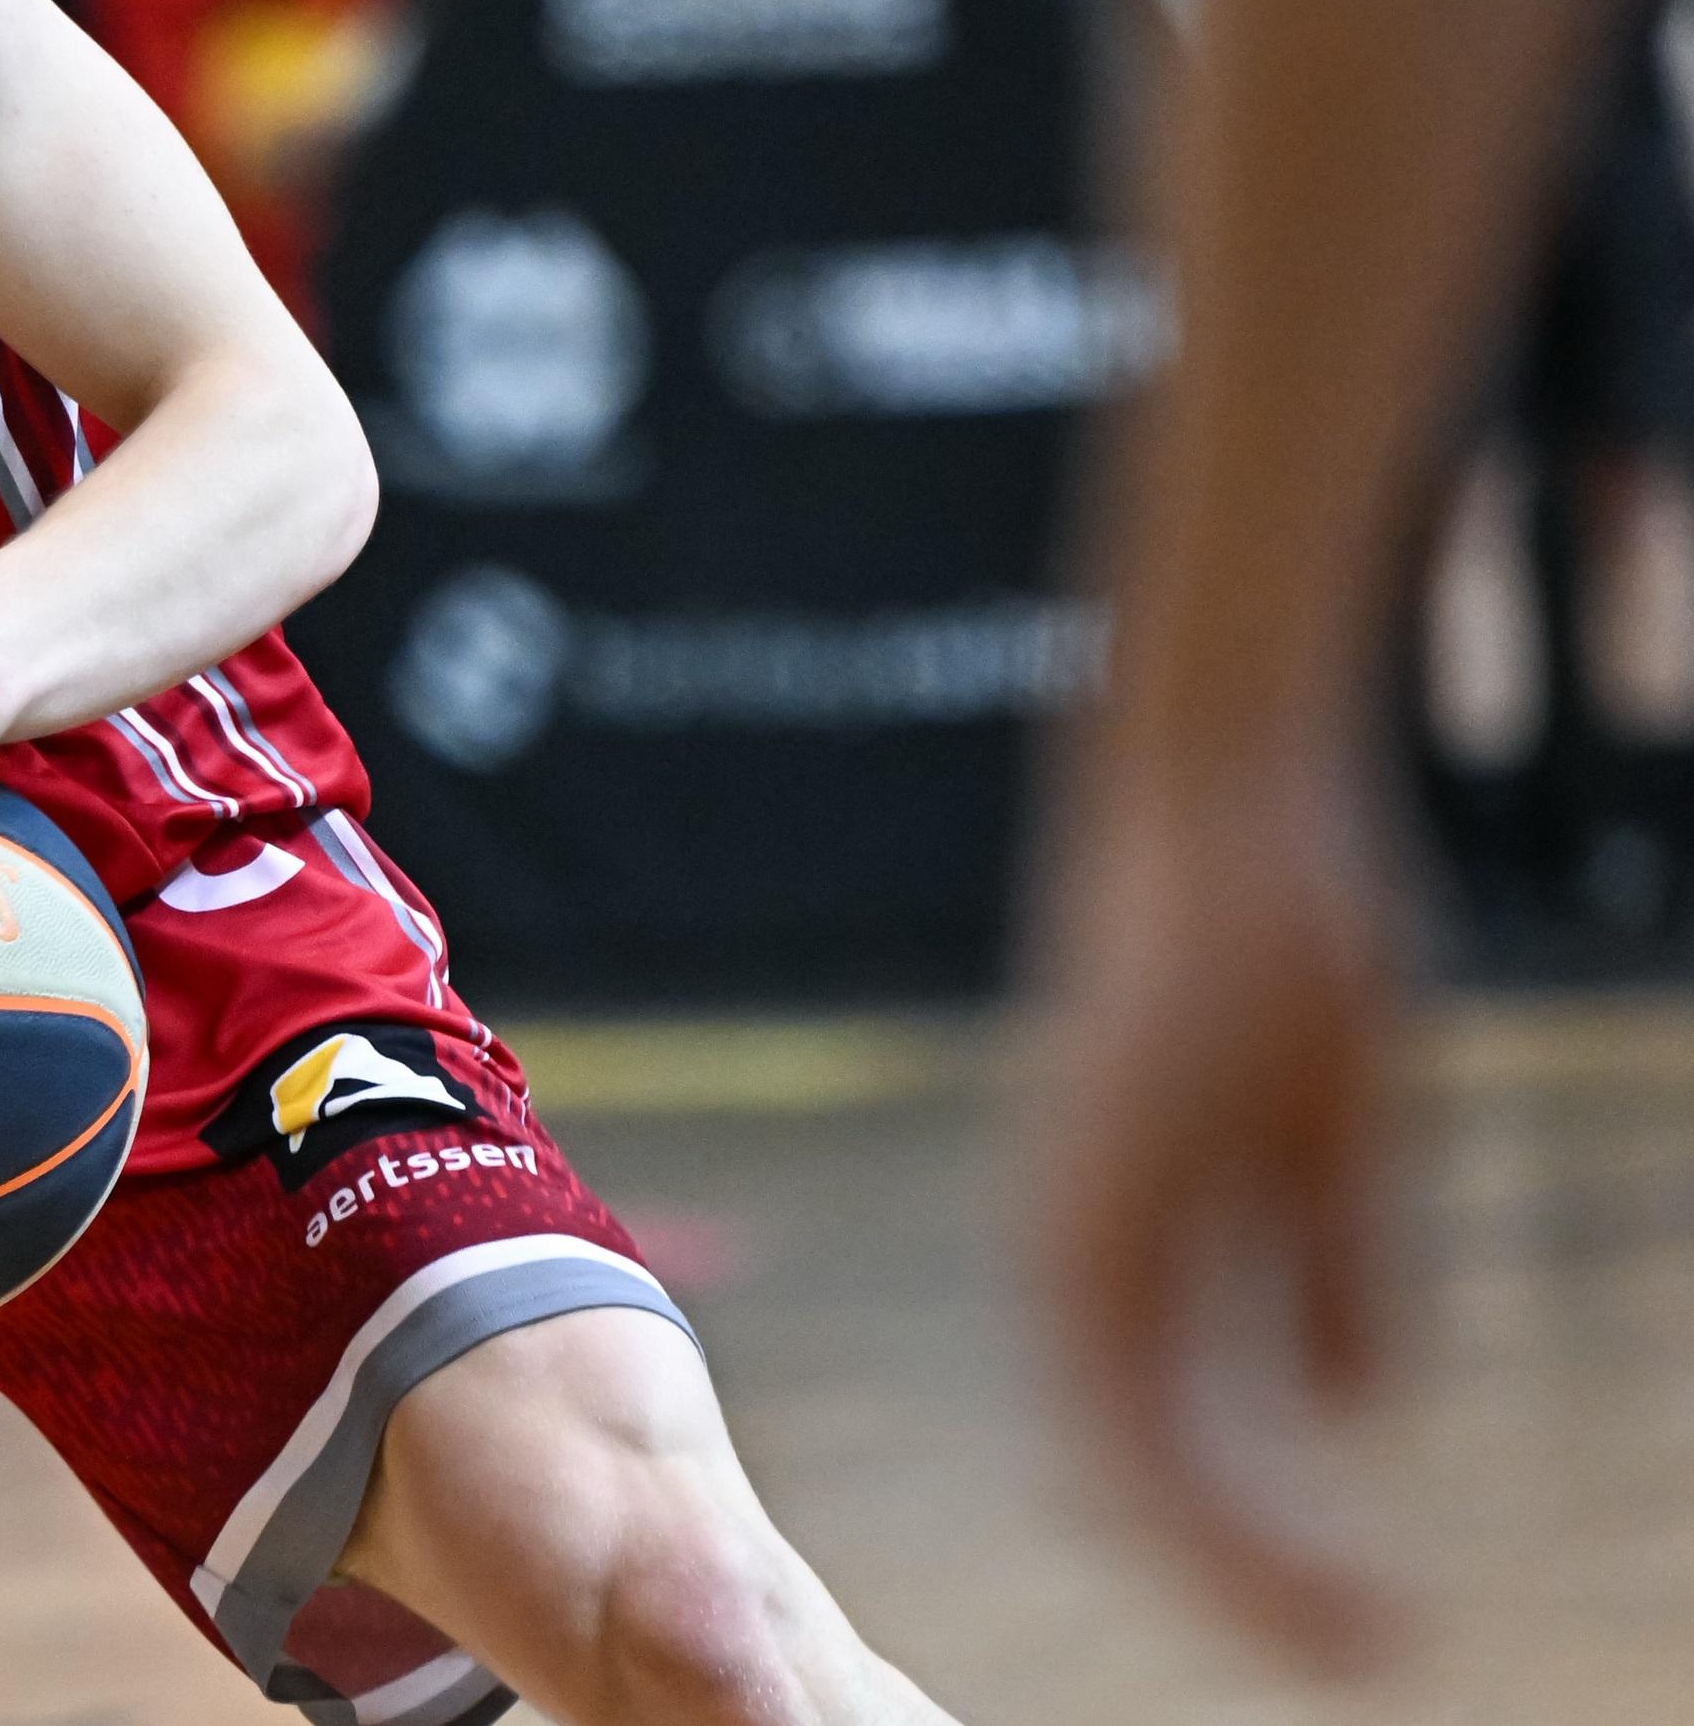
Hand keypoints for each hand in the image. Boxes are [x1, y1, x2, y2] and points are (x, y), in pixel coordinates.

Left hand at [1030, 737, 1404, 1674]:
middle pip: (1132, 1473)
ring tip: (1361, 1642)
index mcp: (1108, 1233)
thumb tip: (1347, 1397)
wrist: (1223, 794)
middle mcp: (1070, 1246)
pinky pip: (1135, 1408)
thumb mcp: (1325, 1141)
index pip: (1149, 1437)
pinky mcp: (1093, 1205)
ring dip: (1240, 1566)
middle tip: (1363, 1658)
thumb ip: (1320, 1268)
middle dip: (1243, 1577)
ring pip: (1130, 1462)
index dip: (1240, 1538)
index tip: (1354, 1615)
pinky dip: (1220, 1508)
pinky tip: (1312, 1568)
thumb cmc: (1275, 937)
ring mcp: (1070, 1227)